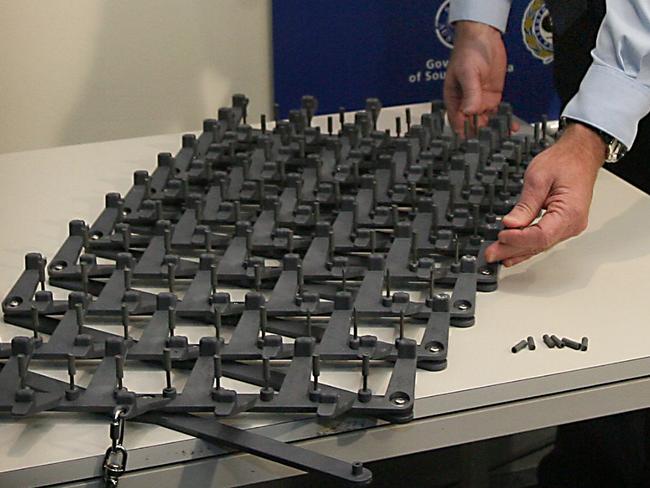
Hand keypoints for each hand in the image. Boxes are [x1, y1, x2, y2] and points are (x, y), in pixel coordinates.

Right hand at [444, 21, 508, 135]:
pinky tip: (511, 126)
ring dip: (495, 130)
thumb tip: (469, 111)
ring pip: (487, 122)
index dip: (465, 132)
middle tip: (493, 142)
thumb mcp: (468, 73)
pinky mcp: (493, 97)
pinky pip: (498, 113)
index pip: (458, 122)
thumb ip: (470, 94)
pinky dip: (504, 120)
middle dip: (482, 135)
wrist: (483, 36)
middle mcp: (466, 103)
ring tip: (504, 136)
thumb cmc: (468, 51)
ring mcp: (480, 101)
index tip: (475, 141)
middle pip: (473, 125)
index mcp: (454, 100)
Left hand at [484, 123, 605, 265]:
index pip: (541, 235)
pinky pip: (542, 239)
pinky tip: (513, 254)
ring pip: (539, 245)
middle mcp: (572, 223)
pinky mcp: (562, 225)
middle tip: (491, 254)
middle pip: (538, 244)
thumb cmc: (564, 161)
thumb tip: (510, 224)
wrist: (580, 154)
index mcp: (570, 212)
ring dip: (516, 251)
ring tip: (496, 255)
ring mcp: (569, 226)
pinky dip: (526, 246)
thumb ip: (525, 205)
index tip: (501, 236)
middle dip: (512, 249)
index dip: (518, 239)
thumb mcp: (538, 178)